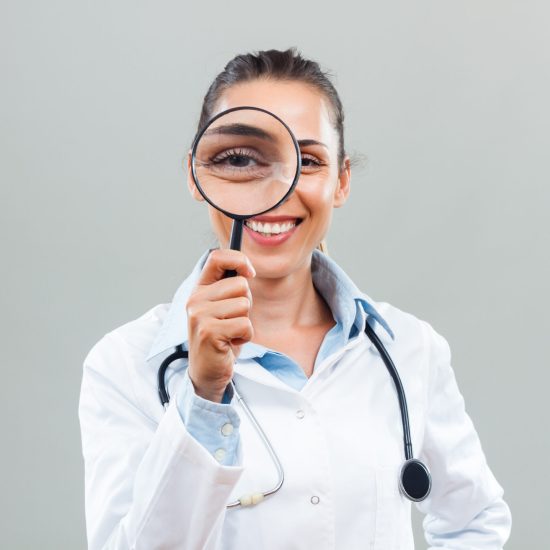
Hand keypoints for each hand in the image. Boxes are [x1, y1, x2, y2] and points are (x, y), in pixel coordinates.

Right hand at [186, 249, 255, 402]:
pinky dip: (245, 336)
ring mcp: (200, 315)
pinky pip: (245, 324)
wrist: (207, 372)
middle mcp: (195, 299)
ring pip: (244, 305)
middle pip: (241, 284)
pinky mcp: (209, 332)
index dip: (239, 260)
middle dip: (246, 303)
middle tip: (233, 320)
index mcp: (199, 289)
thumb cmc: (221, 337)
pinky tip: (230, 343)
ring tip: (230, 333)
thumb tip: (248, 269)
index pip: (217, 258)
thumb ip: (230, 288)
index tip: (251, 273)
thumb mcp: (223, 308)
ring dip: (245, 322)